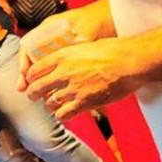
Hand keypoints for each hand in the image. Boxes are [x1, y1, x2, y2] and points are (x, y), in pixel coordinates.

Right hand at [16, 6, 117, 91]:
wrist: (115, 16)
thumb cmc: (100, 19)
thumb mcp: (87, 33)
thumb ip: (78, 46)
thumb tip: (70, 63)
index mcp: (50, 27)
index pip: (29, 45)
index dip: (24, 61)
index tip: (24, 73)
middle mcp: (51, 36)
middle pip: (33, 57)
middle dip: (27, 74)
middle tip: (24, 88)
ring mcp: (58, 45)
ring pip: (42, 64)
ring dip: (39, 78)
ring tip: (35, 92)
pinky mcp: (68, 53)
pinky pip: (54, 66)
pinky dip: (52, 77)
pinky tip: (53, 87)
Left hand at [22, 37, 143, 118]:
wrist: (131, 61)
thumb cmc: (115, 50)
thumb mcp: (86, 46)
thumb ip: (72, 55)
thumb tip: (67, 61)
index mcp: (63, 56)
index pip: (35, 69)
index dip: (30, 78)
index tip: (30, 81)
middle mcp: (64, 73)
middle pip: (36, 88)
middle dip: (33, 94)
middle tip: (33, 96)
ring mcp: (73, 88)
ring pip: (49, 103)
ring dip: (49, 105)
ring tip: (52, 105)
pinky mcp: (84, 102)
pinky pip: (63, 114)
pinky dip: (62, 115)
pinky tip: (64, 114)